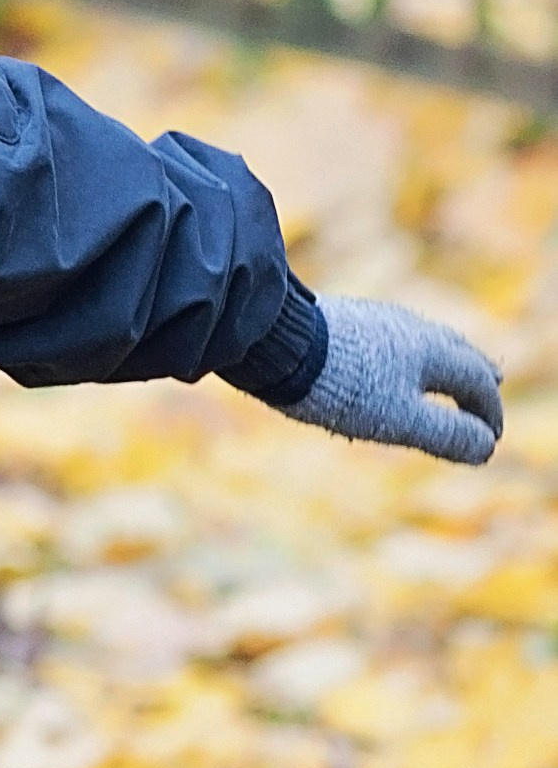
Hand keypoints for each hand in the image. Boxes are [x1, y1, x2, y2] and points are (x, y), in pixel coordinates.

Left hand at [287, 295, 503, 463]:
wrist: (275, 339)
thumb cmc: (342, 384)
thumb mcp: (400, 419)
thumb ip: (446, 434)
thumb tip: (486, 446)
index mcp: (432, 350)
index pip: (477, 380)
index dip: (489, 412)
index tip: (491, 438)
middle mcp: (411, 328)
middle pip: (456, 350)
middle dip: (475, 373)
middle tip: (492, 383)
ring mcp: (377, 321)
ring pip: (423, 340)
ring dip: (442, 360)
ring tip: (444, 373)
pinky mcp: (346, 322)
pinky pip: (392, 338)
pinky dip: (409, 355)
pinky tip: (387, 363)